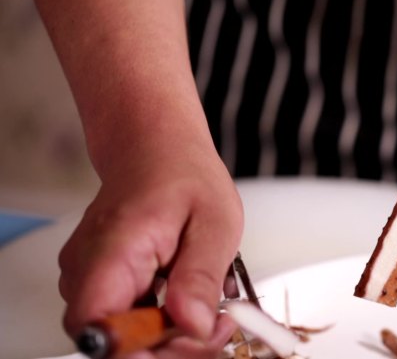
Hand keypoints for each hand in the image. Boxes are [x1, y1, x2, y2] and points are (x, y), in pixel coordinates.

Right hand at [58, 144, 242, 358]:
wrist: (156, 148)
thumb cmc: (183, 174)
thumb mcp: (214, 221)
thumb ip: (201, 276)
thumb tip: (194, 327)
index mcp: (113, 251)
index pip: (100, 327)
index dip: (142, 351)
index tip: (191, 342)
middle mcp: (88, 269)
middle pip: (114, 341)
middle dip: (170, 348)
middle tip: (219, 329)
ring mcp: (90, 277)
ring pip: (124, 335)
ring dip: (171, 337)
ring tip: (214, 312)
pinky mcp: (102, 282)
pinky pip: (128, 319)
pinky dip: (163, 322)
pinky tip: (192, 303)